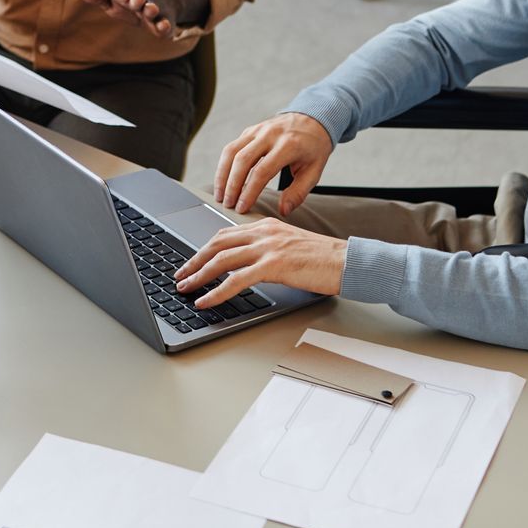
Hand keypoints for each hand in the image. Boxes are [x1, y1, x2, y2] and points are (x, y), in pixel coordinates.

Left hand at [72, 0, 199, 40]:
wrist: (158, 4)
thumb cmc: (125, 3)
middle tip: (136, 0)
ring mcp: (153, 9)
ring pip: (153, 8)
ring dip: (151, 9)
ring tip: (150, 9)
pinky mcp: (163, 21)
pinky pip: (165, 23)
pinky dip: (165, 25)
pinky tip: (164, 28)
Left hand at [174, 217, 346, 308]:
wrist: (347, 262)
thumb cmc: (324, 260)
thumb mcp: (290, 248)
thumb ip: (268, 251)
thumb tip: (246, 267)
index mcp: (266, 225)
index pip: (226, 234)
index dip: (204, 249)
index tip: (192, 262)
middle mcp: (264, 232)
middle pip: (217, 244)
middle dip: (194, 260)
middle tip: (180, 275)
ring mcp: (268, 247)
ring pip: (221, 260)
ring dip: (198, 276)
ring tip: (185, 288)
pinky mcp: (273, 265)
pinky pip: (236, 280)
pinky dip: (216, 292)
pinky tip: (206, 301)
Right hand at [214, 112, 334, 214]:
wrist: (312, 119)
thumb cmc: (313, 148)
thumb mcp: (314, 171)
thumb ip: (299, 192)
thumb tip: (283, 210)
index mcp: (288, 145)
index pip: (262, 171)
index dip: (249, 191)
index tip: (242, 208)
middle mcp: (270, 135)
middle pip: (242, 160)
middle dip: (232, 185)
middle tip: (227, 205)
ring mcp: (258, 130)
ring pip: (231, 151)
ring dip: (222, 175)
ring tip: (220, 195)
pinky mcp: (250, 130)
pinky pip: (232, 147)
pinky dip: (224, 165)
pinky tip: (224, 181)